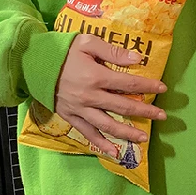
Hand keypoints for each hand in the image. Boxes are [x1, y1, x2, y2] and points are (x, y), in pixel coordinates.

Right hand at [55, 34, 166, 157]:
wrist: (32, 64)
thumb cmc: (61, 51)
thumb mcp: (87, 42)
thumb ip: (112, 51)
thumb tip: (137, 58)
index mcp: (96, 76)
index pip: (128, 83)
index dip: (147, 86)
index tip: (162, 88)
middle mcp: (90, 97)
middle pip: (123, 106)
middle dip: (145, 112)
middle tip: (162, 116)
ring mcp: (80, 109)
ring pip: (108, 125)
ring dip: (127, 132)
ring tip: (144, 138)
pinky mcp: (70, 117)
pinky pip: (88, 133)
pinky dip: (101, 143)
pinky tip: (114, 152)